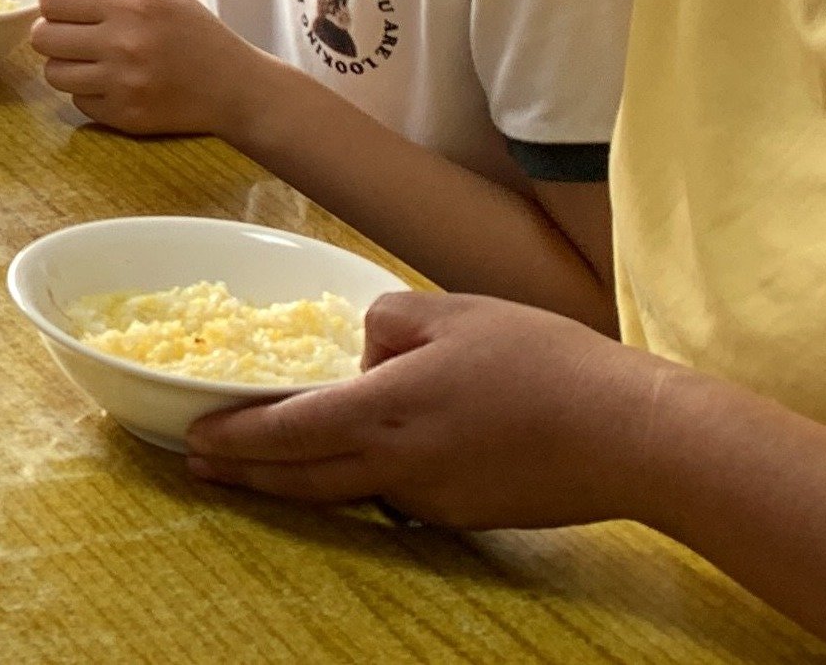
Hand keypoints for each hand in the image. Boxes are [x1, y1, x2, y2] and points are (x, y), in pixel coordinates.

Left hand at [29, 0, 271, 134]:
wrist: (236, 88)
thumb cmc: (193, 30)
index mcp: (131, 4)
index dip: (58, 2)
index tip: (75, 8)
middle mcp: (123, 44)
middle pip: (42, 38)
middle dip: (56, 33)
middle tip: (82, 35)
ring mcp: (122, 85)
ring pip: (53, 74)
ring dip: (68, 65)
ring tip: (97, 60)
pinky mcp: (124, 117)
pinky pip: (76, 102)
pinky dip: (89, 93)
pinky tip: (116, 83)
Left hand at [182, 292, 671, 528]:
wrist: (628, 437)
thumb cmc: (546, 363)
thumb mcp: (454, 311)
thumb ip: (388, 323)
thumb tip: (364, 352)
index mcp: (389, 411)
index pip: (290, 431)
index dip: (238, 436)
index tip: (196, 435)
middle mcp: (399, 466)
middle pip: (301, 480)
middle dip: (245, 473)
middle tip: (200, 464)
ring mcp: (431, 499)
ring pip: (343, 494)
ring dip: (292, 485)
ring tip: (256, 472)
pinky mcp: (463, 514)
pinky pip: (393, 495)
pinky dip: (357, 482)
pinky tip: (353, 465)